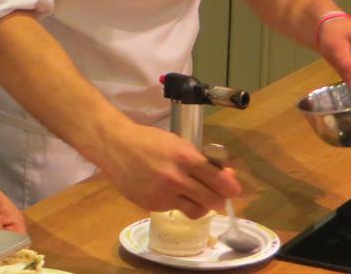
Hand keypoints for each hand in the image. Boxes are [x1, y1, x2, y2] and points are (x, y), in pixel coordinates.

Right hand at [93, 122, 240, 217]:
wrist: (116, 147)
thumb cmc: (149, 141)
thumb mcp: (178, 143)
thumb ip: (200, 160)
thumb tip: (223, 175)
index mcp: (184, 157)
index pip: (217, 179)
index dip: (230, 187)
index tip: (234, 191)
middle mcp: (176, 178)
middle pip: (211, 199)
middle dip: (220, 200)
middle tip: (220, 198)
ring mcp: (163, 194)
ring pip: (196, 211)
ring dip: (202, 206)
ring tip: (198, 199)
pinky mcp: (152, 205)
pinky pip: (176, 210)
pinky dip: (179, 204)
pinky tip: (174, 194)